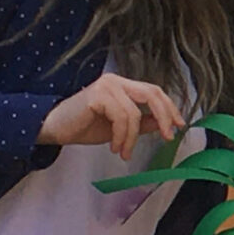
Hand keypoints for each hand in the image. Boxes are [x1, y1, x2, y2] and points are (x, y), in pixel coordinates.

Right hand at [38, 73, 180, 158]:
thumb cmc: (84, 126)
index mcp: (123, 86)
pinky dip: (122, 136)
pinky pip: (121, 118)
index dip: (169, 108)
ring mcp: (107, 86)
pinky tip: (114, 147)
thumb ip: (141, 123)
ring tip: (124, 152)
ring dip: (132, 138)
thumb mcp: (120, 128)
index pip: (154, 92)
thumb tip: (163, 125)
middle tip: (168, 137)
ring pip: (135, 113)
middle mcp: (116, 81)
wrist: (54, 128)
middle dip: (164, 116)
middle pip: (152, 94)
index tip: (179, 126)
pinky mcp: (97, 95)